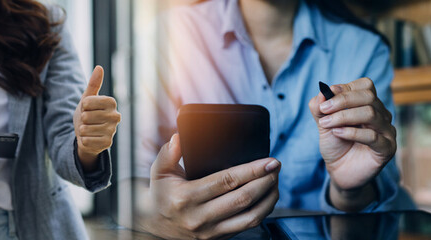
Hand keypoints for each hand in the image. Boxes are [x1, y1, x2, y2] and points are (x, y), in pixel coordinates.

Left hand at [73, 66, 121, 171]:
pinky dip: (84, 140)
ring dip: (83, 130)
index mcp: (111, 102)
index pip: (87, 102)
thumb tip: (99, 67)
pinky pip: (87, 140)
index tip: (87, 109)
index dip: (82, 106)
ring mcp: (113, 131)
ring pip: (86, 129)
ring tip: (89, 129)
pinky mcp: (108, 144)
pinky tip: (90, 138)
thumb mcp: (87, 99)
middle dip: (82, 119)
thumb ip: (93, 84)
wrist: (87, 134)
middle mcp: (116, 116)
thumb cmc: (88, 113)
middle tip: (88, 121)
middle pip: (86, 116)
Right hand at [141, 134, 279, 239]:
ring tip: (275, 183)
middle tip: (276, 168)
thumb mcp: (159, 171)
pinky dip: (262, 212)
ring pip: (250, 217)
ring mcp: (210, 231)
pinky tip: (267, 198)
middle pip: (243, 199)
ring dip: (268, 199)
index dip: (251, 171)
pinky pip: (246, 227)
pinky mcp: (217, 238)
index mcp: (186, 197)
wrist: (154, 223)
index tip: (269, 161)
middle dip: (265, 182)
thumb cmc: (161, 192)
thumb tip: (179, 138)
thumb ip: (168, 153)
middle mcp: (199, 217)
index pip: (226, 181)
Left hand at [308, 78, 396, 210]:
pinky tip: (337, 133)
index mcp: (370, 105)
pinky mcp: (387, 149)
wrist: (339, 171)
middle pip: (368, 97)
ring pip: (371, 114)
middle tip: (323, 109)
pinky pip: (372, 136)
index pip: (365, 86)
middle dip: (343, 100)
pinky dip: (352, 132)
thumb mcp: (324, 123)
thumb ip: (320, 108)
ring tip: (326, 124)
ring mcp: (387, 131)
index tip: (327, 94)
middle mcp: (382, 115)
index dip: (345, 88)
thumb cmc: (336, 144)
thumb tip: (321, 92)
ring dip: (344, 116)